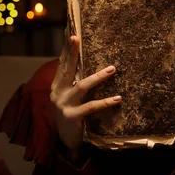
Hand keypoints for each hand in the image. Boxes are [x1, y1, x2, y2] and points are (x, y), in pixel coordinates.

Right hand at [50, 34, 121, 152]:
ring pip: (82, 86)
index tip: (73, 35)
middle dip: (72, 53)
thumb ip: (74, 80)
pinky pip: (91, 107)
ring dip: (98, 77)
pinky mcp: (73, 116)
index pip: (63, 64)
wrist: (65, 138)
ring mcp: (64, 104)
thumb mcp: (69, 95)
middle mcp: (58, 92)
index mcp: (57, 85)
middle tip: (76, 39)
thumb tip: (86, 61)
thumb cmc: (71, 112)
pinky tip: (117, 98)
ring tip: (112, 69)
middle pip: (66, 69)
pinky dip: (105, 102)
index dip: (67, 50)